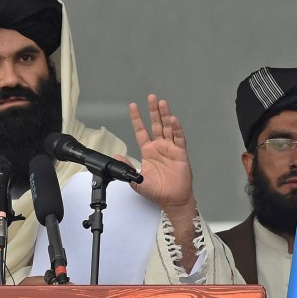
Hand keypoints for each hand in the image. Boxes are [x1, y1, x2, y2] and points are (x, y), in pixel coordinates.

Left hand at [125, 94, 194, 213]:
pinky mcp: (180, 153)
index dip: (137, 118)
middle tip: (151, 97)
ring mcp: (170, 148)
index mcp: (148, 151)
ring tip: (161, 103)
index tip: (133, 106)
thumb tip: (116, 156)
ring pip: (167, 128)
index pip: (141, 130)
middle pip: (156, 124)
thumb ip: (126, 166)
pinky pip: (179, 138)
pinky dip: (176, 128)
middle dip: (153, 111)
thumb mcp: (136, 179)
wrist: (171, 200)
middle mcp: (159, 147)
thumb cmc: (155, 190)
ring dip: (165, 115)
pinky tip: (173, 120)